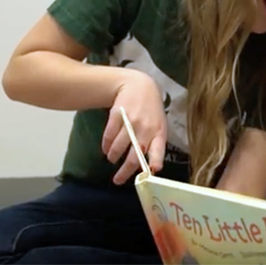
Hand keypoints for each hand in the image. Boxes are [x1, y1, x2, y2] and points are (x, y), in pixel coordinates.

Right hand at [101, 69, 166, 184]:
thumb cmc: (151, 110)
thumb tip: (151, 168)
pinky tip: (106, 148)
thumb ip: (155, 143)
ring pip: (119, 146)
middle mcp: (146, 128)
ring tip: (111, 159)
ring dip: (113, 156)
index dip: (155, 162)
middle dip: (125, 171)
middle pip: (134, 154)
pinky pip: (109, 135)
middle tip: (118, 180)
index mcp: (159, 131)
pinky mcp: (117, 115)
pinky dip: (106, 145)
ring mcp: (131, 121)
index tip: (151, 173)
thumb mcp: (159, 124)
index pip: (158, 150)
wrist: (139, 85)